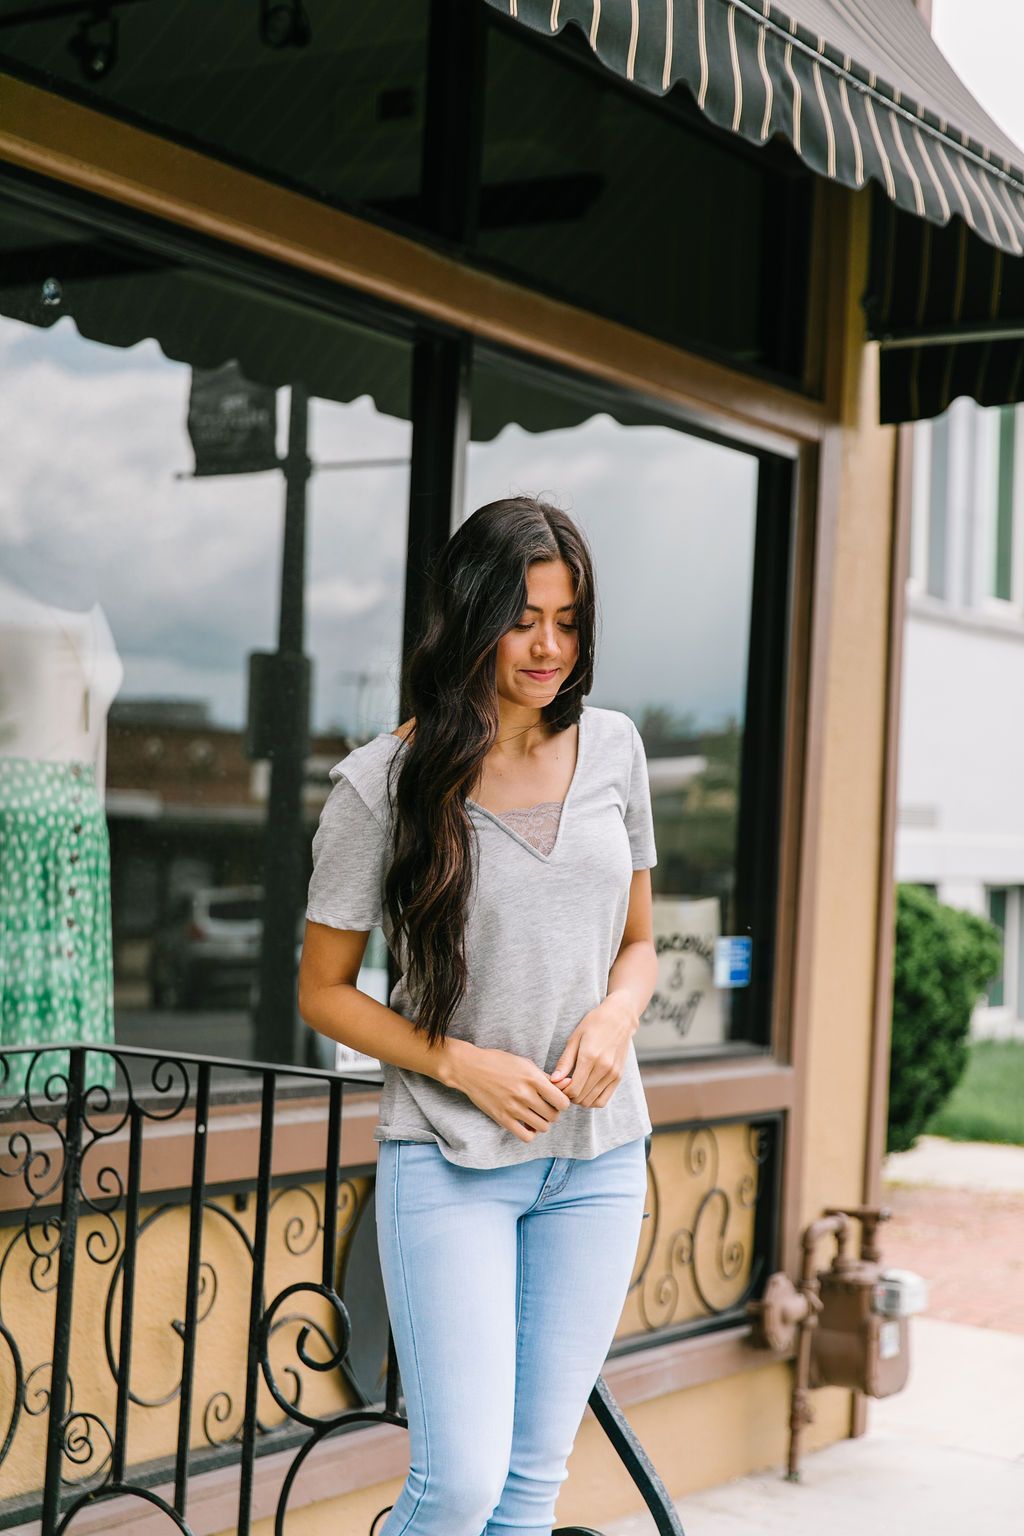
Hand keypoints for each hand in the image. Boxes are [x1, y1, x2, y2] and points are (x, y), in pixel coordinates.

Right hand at [443, 1042, 573, 1143]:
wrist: (470, 1068)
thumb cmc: (499, 1062)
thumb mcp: (525, 1064)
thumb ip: (547, 1077)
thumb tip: (568, 1084)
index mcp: (533, 1078)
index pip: (562, 1101)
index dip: (562, 1102)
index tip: (556, 1100)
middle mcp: (525, 1094)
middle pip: (554, 1116)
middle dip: (553, 1113)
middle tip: (545, 1107)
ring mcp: (513, 1108)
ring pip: (542, 1127)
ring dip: (542, 1123)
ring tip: (536, 1115)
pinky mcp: (502, 1119)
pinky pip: (526, 1136)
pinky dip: (530, 1133)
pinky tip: (526, 1124)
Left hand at [547, 993, 637, 1108]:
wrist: (620, 1017)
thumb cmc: (594, 1024)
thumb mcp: (574, 1038)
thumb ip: (565, 1061)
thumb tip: (554, 1081)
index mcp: (590, 1057)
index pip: (573, 1089)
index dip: (562, 1091)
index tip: (558, 1083)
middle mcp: (604, 1068)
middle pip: (581, 1098)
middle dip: (569, 1096)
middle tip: (564, 1085)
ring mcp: (613, 1074)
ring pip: (592, 1102)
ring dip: (580, 1099)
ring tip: (574, 1087)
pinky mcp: (619, 1077)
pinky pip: (603, 1100)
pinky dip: (592, 1101)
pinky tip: (586, 1090)